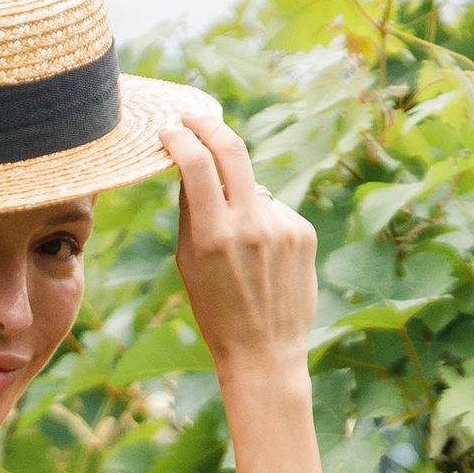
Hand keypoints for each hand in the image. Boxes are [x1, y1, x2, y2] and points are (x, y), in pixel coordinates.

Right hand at [161, 100, 317, 389]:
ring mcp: (283, 226)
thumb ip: (191, 211)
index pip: (197, 163)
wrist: (264, 352)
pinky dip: (263, 221)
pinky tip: (263, 259)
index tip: (169, 130)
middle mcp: (251, 225)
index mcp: (214, 236)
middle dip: (209, 126)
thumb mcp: (188, 263)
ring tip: (240, 249)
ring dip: (239, 198)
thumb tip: (190, 163)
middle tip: (194, 119)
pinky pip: (274, 209)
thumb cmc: (216, 310)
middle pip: (232, 148)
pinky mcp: (304, 232)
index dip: (180, 137)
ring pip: (253, 187)